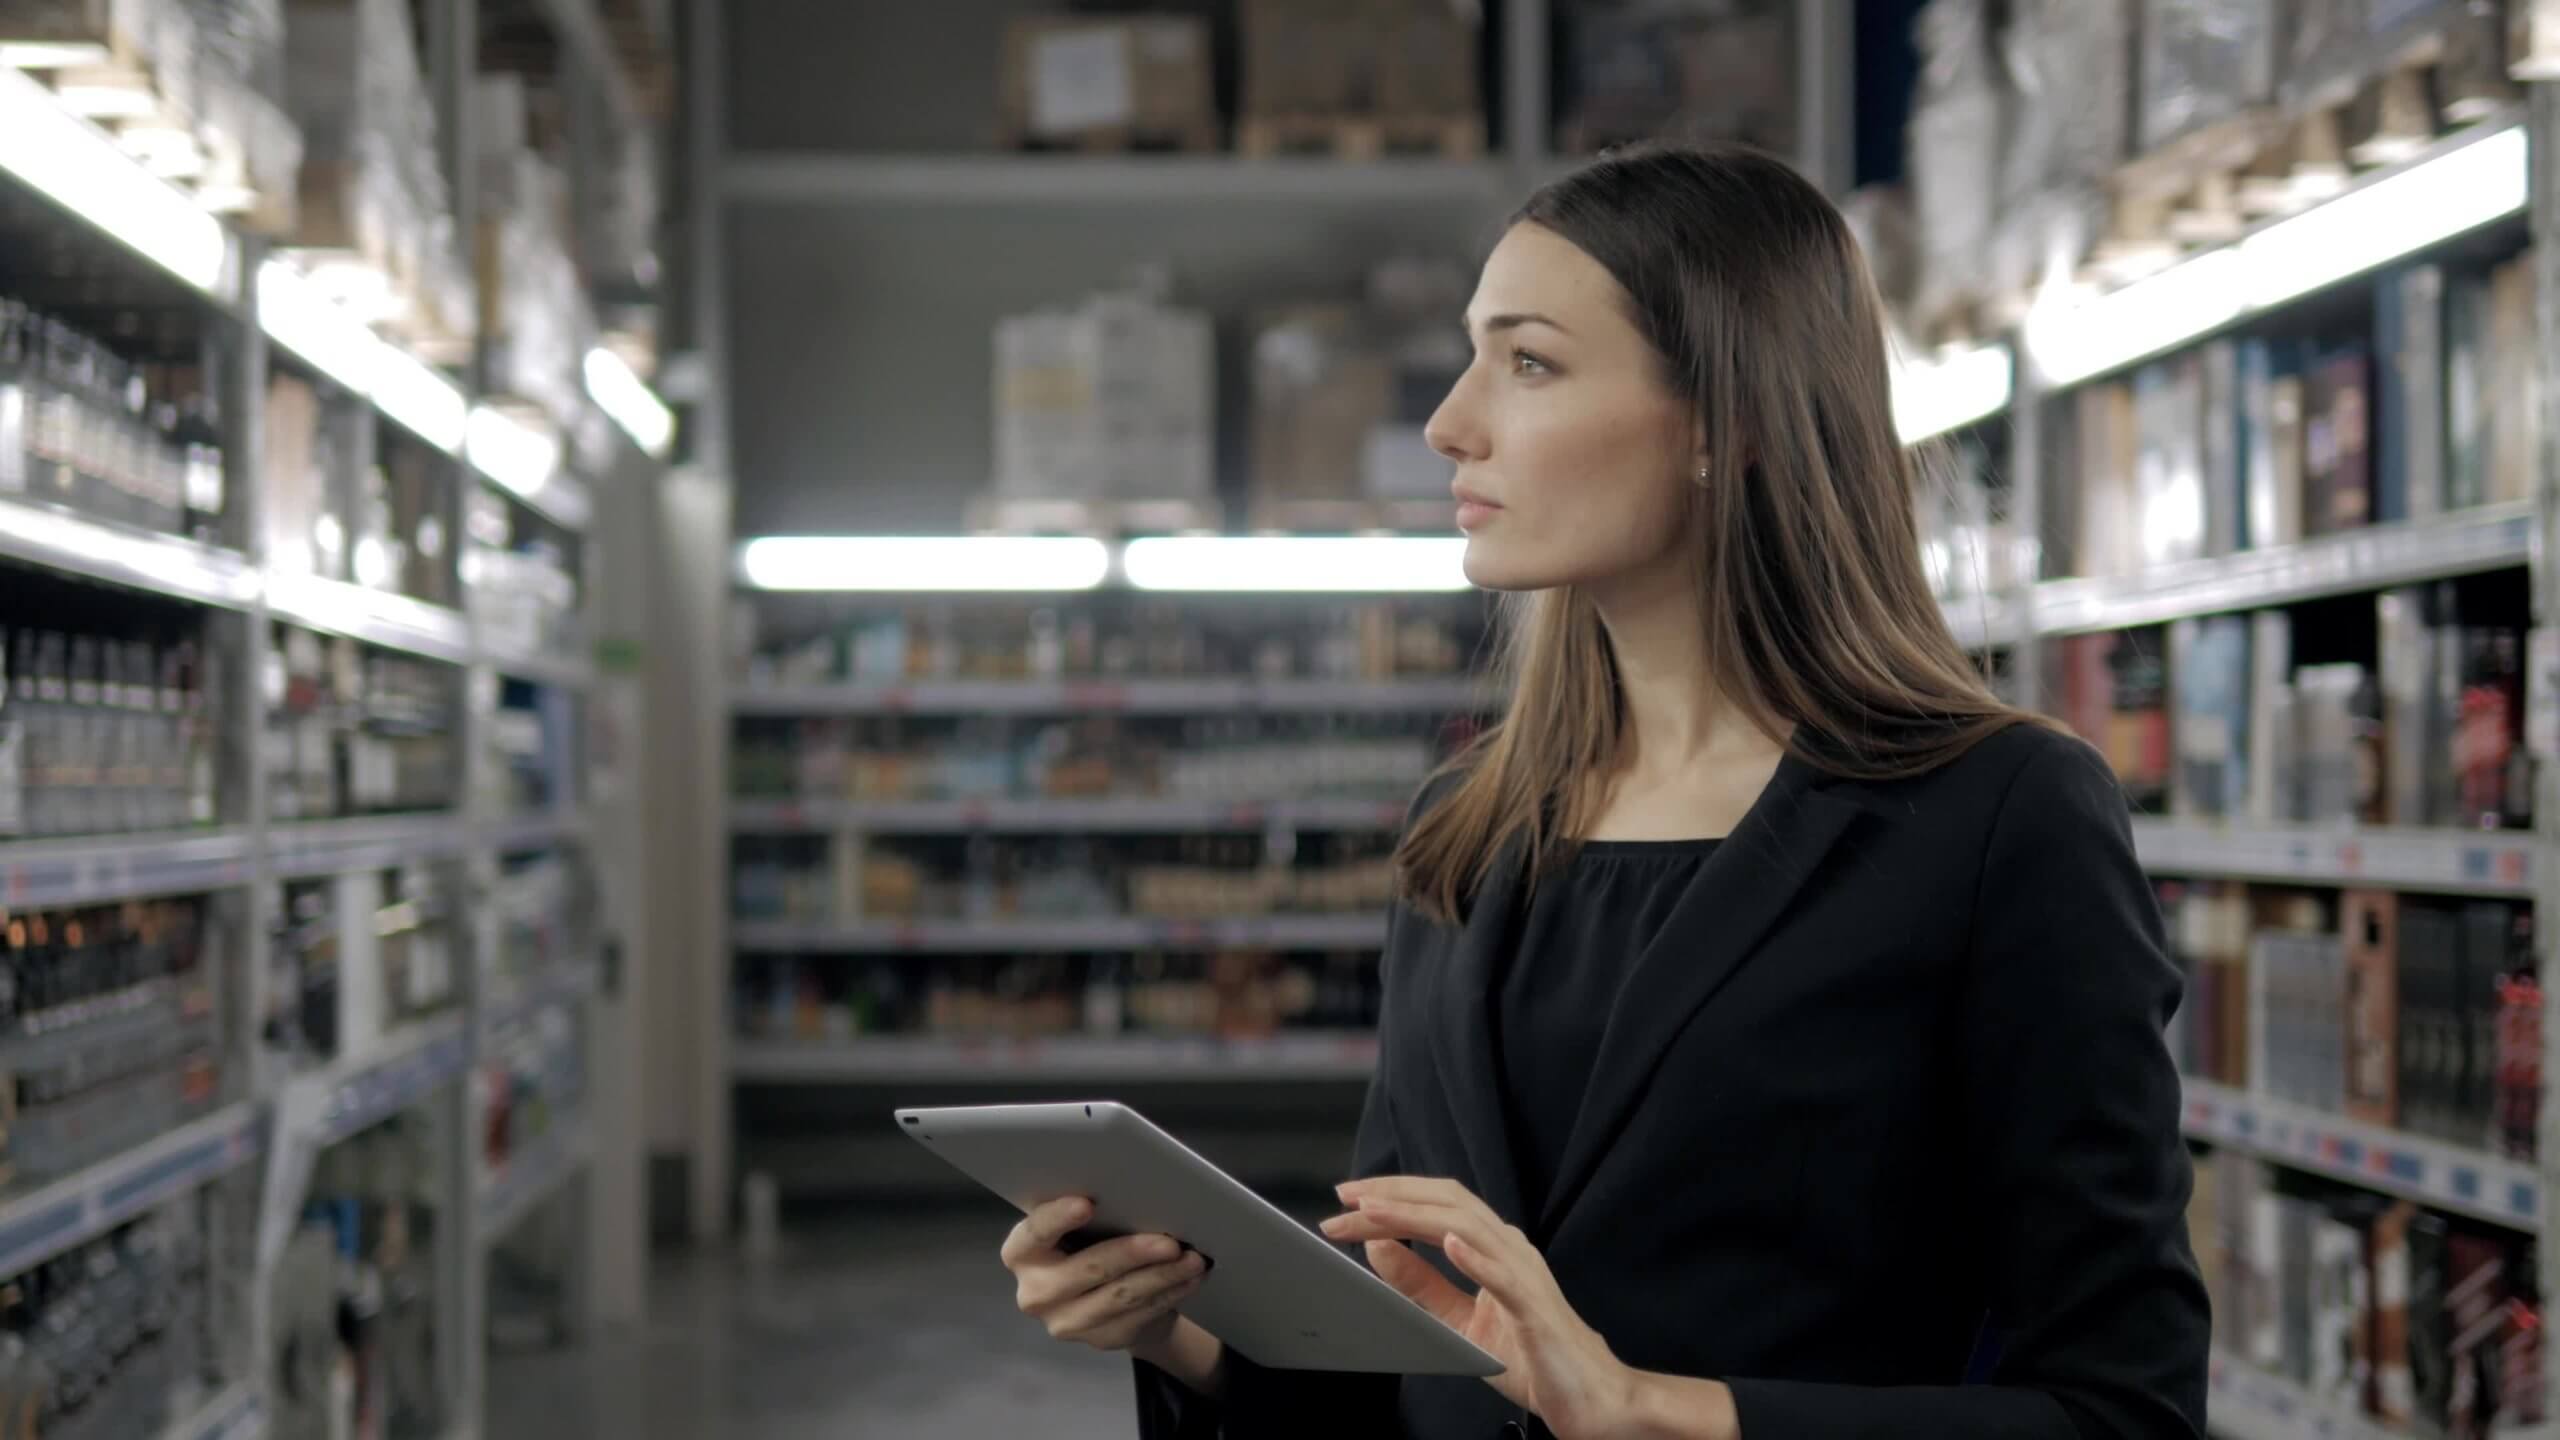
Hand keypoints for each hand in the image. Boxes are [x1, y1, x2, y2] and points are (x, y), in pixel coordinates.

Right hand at [1003, 1196, 1209, 1355]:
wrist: (1100, 1297)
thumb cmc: (1087, 1242)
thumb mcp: (1077, 1228)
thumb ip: (1087, 1212)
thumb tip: (1132, 1189)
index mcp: (1022, 1253)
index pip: (1034, 1233)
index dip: (1058, 1218)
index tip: (1087, 1203)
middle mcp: (1036, 1292)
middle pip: (1089, 1269)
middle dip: (1134, 1253)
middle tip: (1171, 1242)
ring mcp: (1066, 1322)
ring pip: (1121, 1296)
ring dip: (1163, 1276)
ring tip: (1193, 1260)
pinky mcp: (1099, 1340)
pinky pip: (1139, 1315)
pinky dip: (1169, 1293)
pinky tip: (1190, 1279)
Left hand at [1321, 1177, 1639, 1439]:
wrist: (1589, 1397)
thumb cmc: (1532, 1356)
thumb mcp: (1460, 1318)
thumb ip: (1421, 1284)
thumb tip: (1377, 1246)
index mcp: (1494, 1248)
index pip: (1438, 1205)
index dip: (1393, 1194)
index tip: (1347, 1198)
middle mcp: (1510, 1249)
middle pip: (1449, 1203)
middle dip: (1393, 1195)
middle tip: (1344, 1198)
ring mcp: (1525, 1275)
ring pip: (1469, 1227)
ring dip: (1417, 1216)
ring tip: (1374, 1212)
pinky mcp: (1534, 1310)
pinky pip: (1504, 1278)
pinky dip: (1475, 1258)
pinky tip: (1449, 1243)